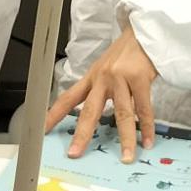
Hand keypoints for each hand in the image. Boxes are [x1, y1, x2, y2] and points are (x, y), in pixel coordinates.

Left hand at [44, 23, 158, 163]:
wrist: (144, 33)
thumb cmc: (126, 53)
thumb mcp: (106, 68)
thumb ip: (101, 89)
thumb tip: (96, 116)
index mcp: (91, 77)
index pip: (69, 98)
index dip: (54, 114)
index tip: (43, 129)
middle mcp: (103, 78)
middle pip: (90, 110)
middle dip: (82, 134)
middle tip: (75, 153)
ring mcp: (121, 78)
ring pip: (121, 114)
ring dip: (125, 139)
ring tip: (125, 157)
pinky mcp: (139, 78)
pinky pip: (143, 109)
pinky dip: (146, 127)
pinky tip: (147, 141)